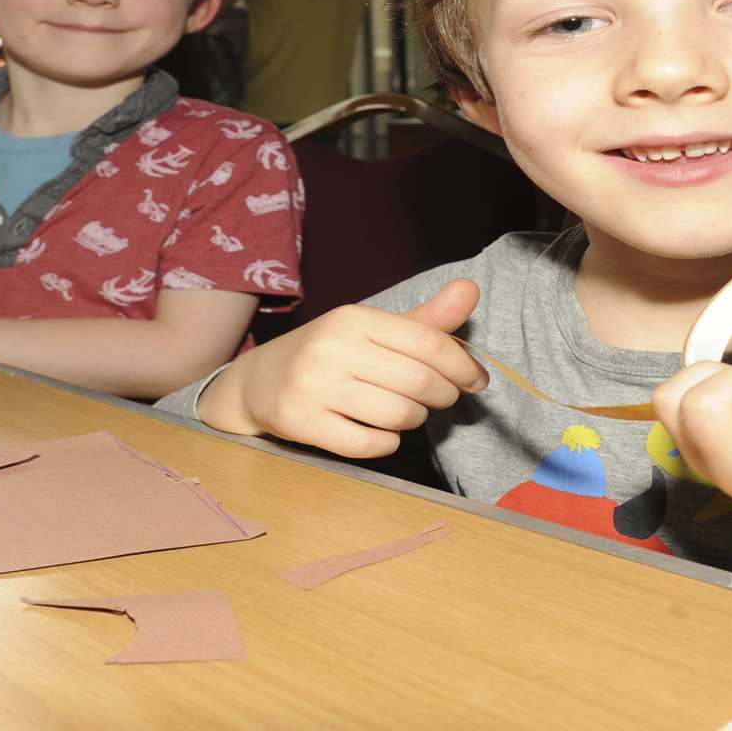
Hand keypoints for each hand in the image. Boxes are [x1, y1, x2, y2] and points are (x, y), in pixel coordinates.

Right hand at [197, 280, 488, 457]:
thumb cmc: (327, 356)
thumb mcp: (371, 331)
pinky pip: (368, 443)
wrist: (256, 383)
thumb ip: (424, 319)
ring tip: (407, 413)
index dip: (463, 366)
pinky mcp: (302, 422)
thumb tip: (470, 289)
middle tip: (441, 399)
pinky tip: (381, 432)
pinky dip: (387, 443)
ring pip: (397, 415)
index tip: (475, 381)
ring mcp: (313, 386)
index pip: (428, 342)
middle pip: (418, 382)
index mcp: (354, 318)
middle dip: (443, 396)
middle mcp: (332, 347)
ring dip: (415, 420)